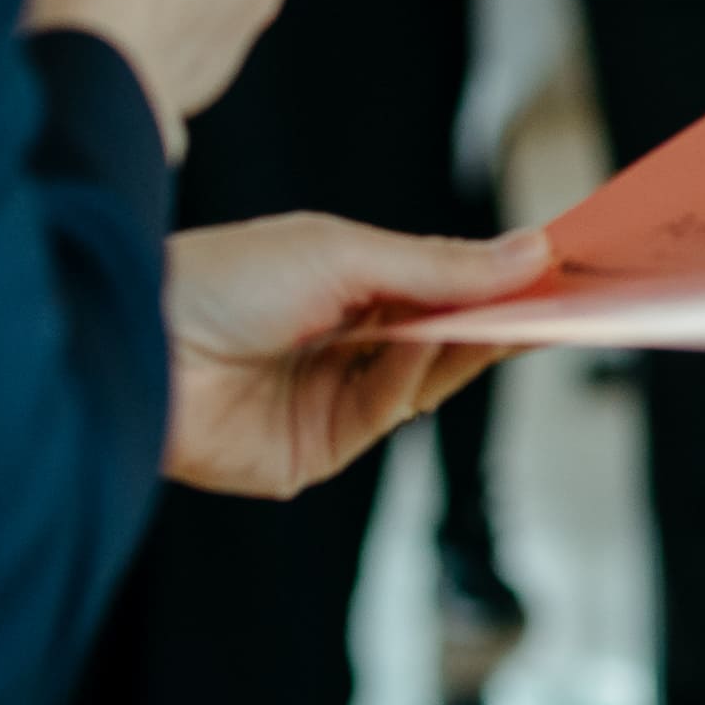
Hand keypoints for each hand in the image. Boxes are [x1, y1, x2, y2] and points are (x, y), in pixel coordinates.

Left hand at [163, 215, 552, 495]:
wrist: (138, 344)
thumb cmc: (223, 279)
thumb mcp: (342, 254)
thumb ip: (438, 265)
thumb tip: (531, 252)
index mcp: (344, 285)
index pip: (442, 286)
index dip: (499, 281)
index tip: (563, 270)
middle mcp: (341, 344)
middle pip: (444, 338)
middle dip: (501, 318)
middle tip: (566, 300)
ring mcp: (329, 400)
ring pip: (425, 380)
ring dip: (465, 346)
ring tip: (510, 316)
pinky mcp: (313, 452)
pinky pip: (384, 415)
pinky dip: (408, 381)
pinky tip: (415, 347)